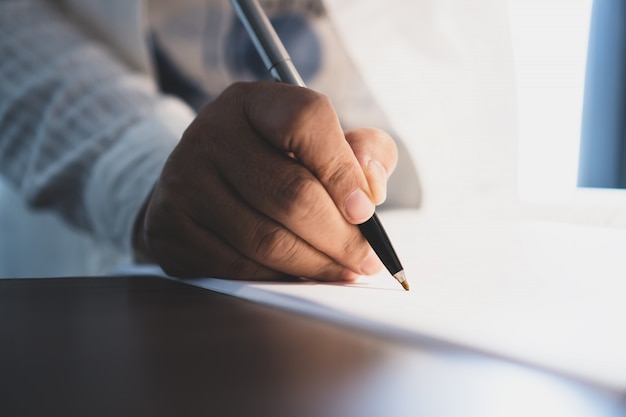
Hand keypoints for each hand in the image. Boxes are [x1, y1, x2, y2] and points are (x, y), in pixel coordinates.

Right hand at [134, 81, 397, 281]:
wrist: (200, 183)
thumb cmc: (273, 162)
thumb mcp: (321, 142)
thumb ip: (363, 153)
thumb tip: (370, 189)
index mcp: (252, 101)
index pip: (306, 120)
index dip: (344, 171)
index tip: (367, 211)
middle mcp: (210, 133)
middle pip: (291, 193)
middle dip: (340, 237)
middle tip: (366, 259)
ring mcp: (183, 180)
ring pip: (267, 239)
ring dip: (316, 265)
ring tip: (343, 271)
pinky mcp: (170, 226)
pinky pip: (238, 267)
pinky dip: (279, 279)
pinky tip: (302, 276)